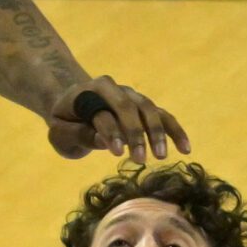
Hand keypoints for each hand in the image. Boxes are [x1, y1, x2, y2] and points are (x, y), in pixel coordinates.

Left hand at [46, 76, 190, 162]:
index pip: (102, 111)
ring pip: (148, 109)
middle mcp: (113, 88)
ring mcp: (131, 96)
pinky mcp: (144, 107)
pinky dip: (174, 130)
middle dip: (136, 133)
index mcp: (88, 91)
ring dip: (156, 132)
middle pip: (128, 107)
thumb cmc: (65, 122)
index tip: (118, 152)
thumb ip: (79, 134)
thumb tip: (104, 141)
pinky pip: (163, 116)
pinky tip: (186, 148)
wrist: (74, 105)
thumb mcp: (60, 132)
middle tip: (140, 158)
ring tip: (161, 156)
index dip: (110, 130)